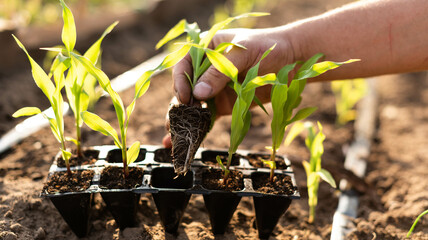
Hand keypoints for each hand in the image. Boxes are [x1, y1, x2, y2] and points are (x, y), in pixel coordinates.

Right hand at [163, 27, 295, 146]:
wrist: (293, 60)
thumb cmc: (269, 46)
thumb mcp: (243, 53)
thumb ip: (220, 72)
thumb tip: (198, 94)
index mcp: (206, 50)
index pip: (184, 66)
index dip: (180, 82)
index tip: (185, 97)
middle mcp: (206, 70)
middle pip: (185, 88)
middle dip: (178, 107)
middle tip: (173, 124)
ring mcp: (214, 89)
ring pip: (194, 106)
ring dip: (184, 121)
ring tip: (175, 138)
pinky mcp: (224, 105)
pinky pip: (209, 116)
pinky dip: (200, 128)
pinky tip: (190, 139)